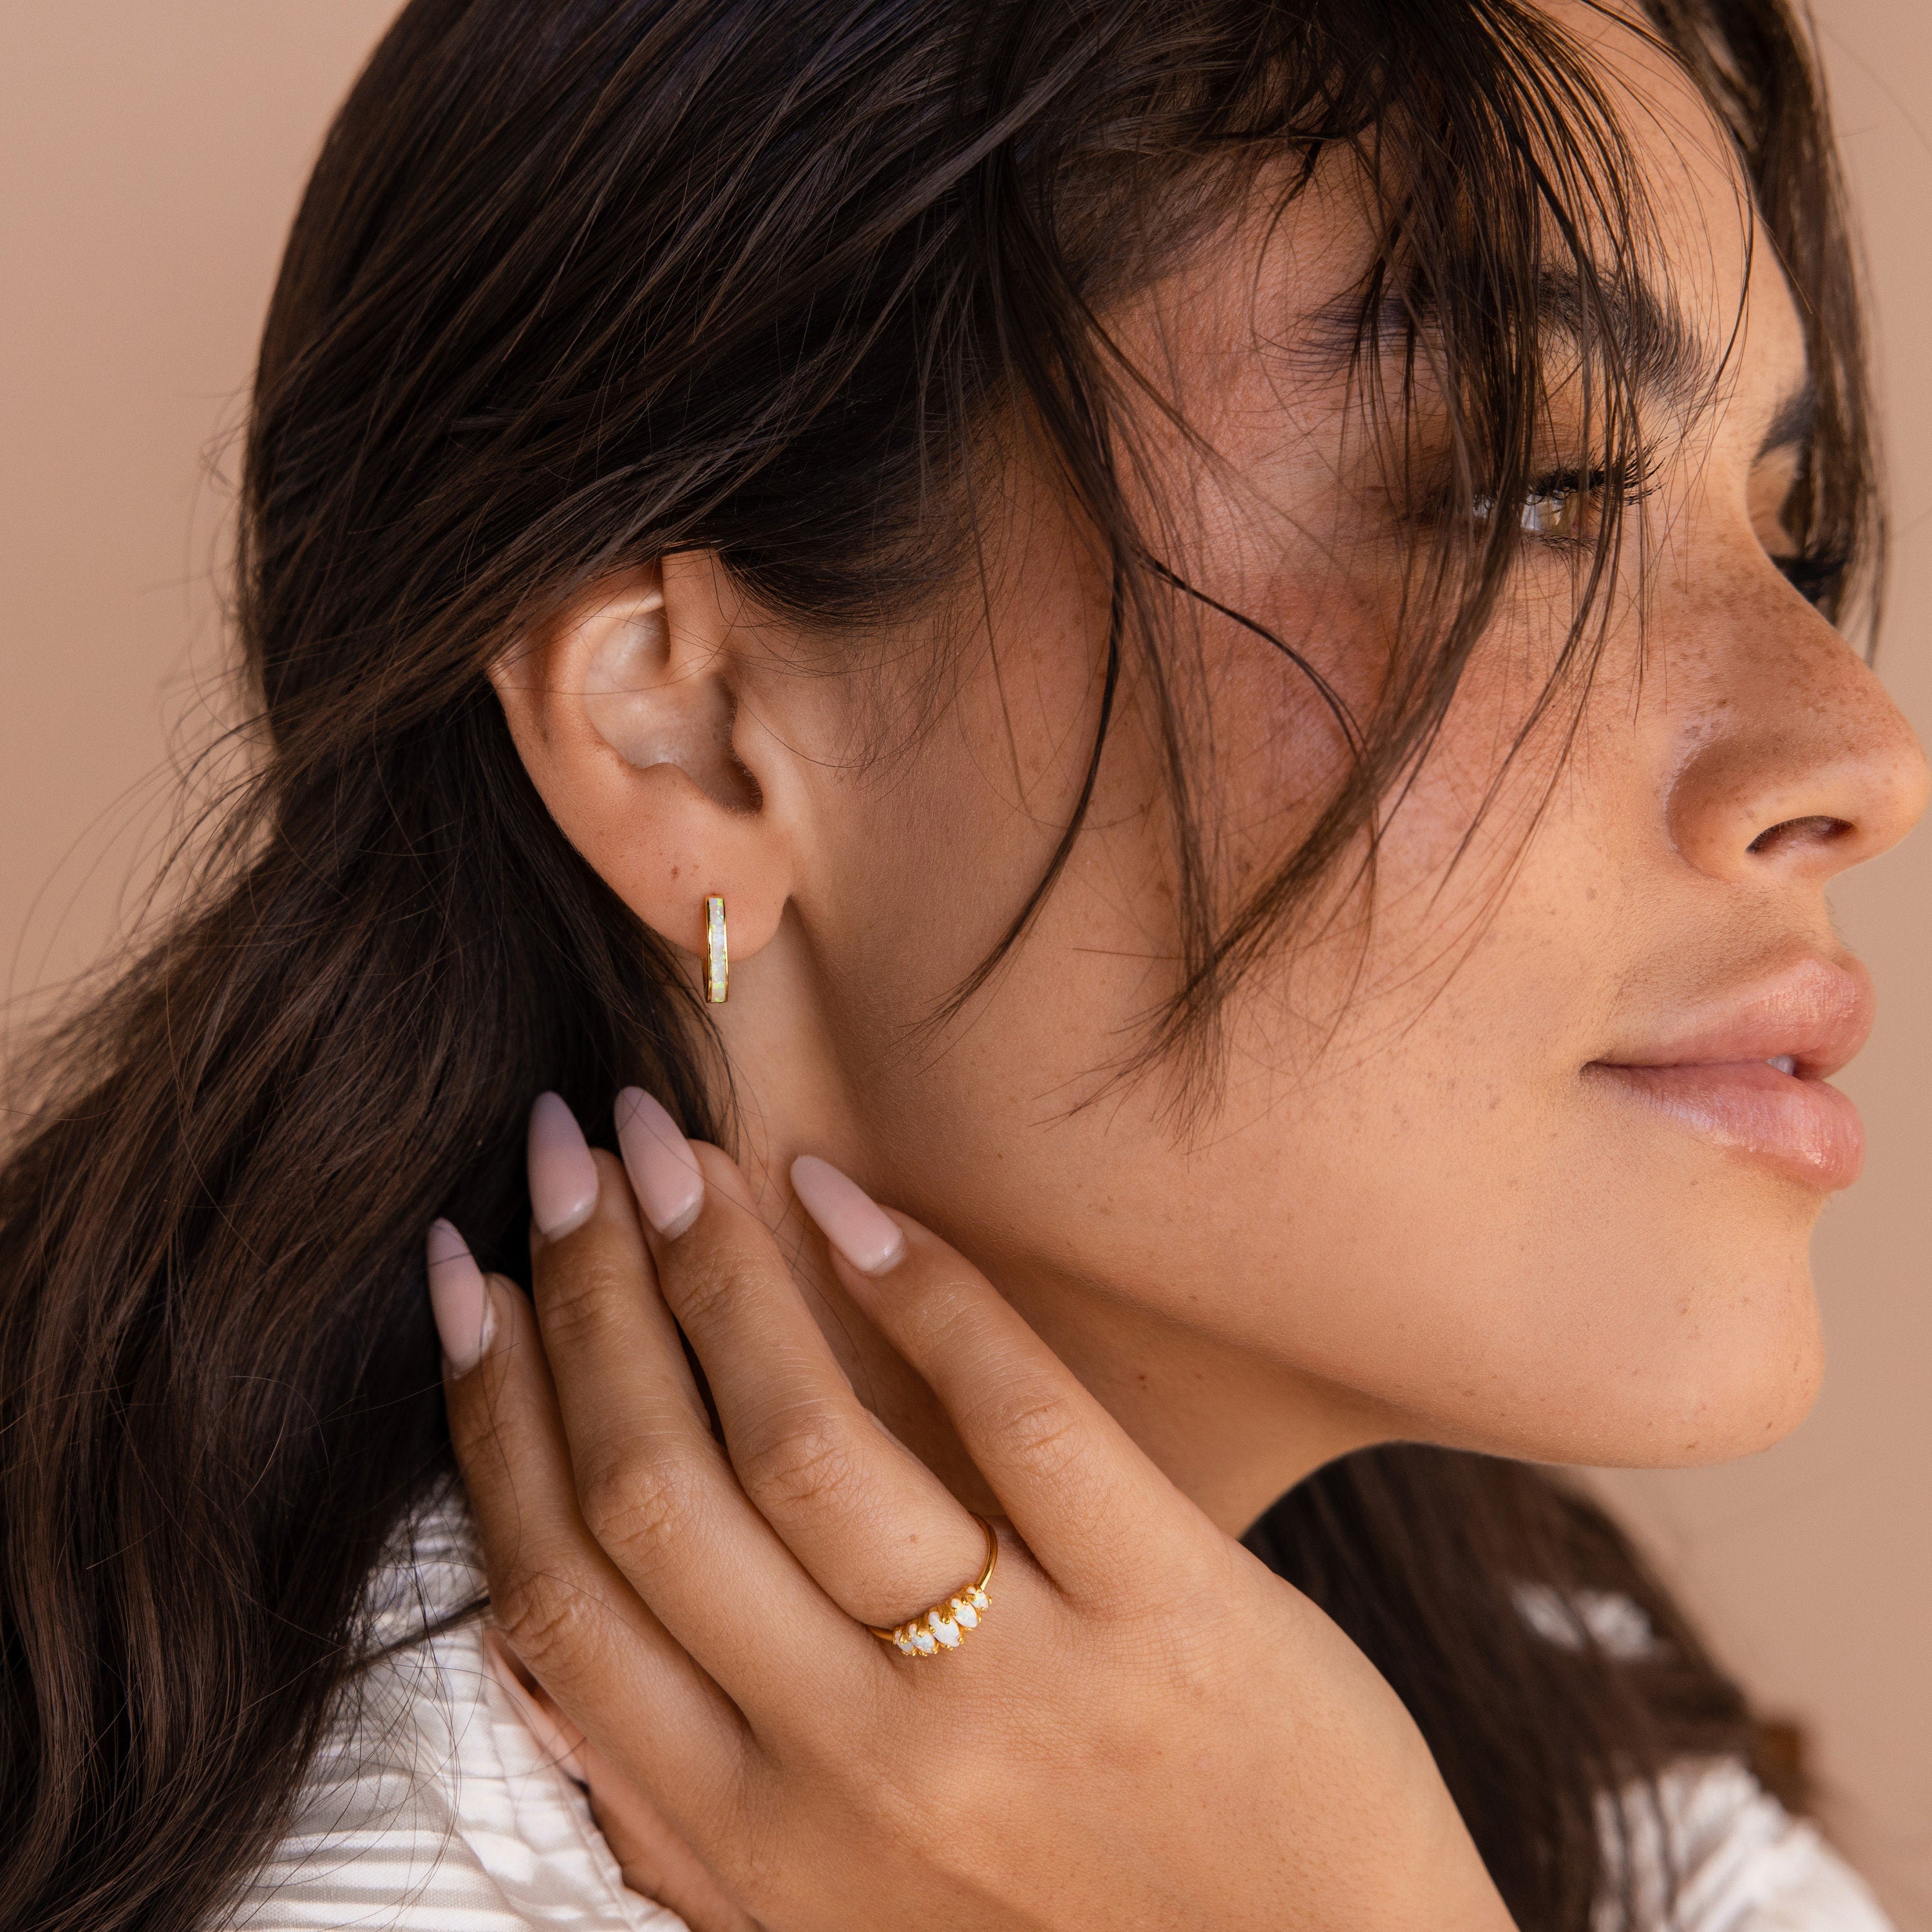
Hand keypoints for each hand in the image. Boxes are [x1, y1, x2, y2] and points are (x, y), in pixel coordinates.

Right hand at [434, 1091, 1513, 1931]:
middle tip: (559, 1156)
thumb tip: (540, 1650)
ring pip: (806, 1444)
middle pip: (659, 1492)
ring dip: (716, 1271)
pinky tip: (843, 1198)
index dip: (497, 1413)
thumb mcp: (838, 1920)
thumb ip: (689, 1812)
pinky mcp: (1169, 1610)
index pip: (564, 1594)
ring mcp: (1017, 1683)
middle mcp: (859, 1767)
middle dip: (585, 1298)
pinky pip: (1017, 1413)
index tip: (468, 1277)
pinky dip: (918, 1288)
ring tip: (672, 1147)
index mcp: (759, 1841)